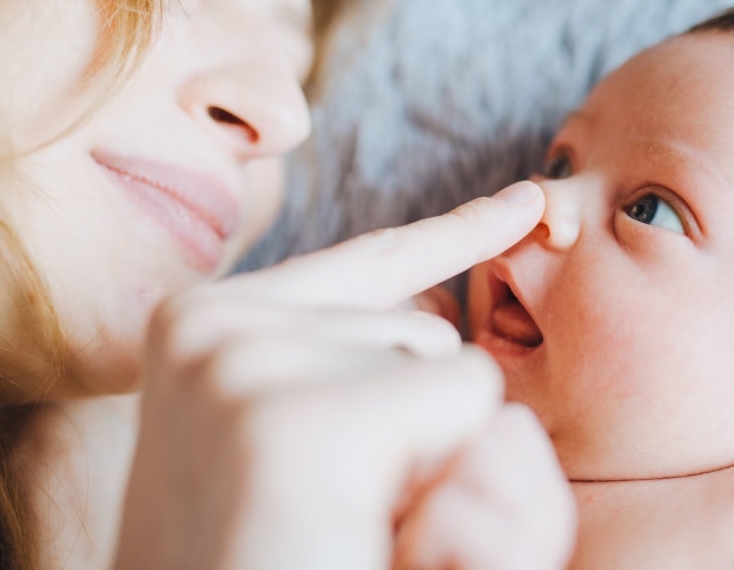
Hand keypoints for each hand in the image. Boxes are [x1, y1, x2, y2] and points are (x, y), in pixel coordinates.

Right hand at [114, 182, 545, 569]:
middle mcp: (203, 323)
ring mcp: (237, 362)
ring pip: (446, 366)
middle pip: (420, 328)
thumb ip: (362, 366)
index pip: (364, 266)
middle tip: (343, 520)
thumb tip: (461, 308)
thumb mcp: (307, 446)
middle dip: (423, 431)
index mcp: (201, 327)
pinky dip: (448, 482)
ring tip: (340, 531)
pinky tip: (351, 532)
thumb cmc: (282, 556)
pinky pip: (464, 404)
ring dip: (426, 465)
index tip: (532, 199)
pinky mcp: (291, 421)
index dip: (456, 234)